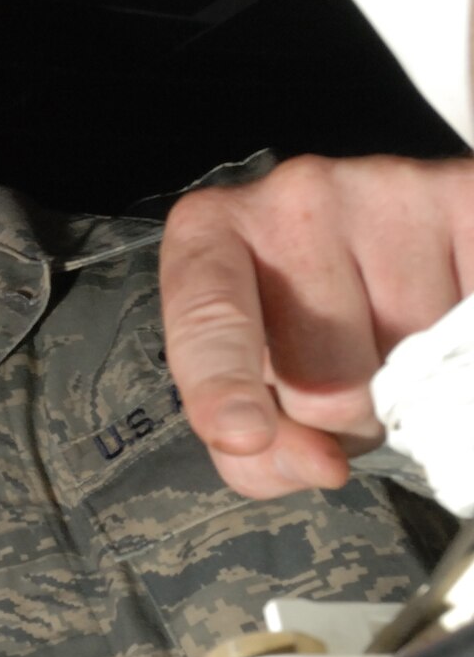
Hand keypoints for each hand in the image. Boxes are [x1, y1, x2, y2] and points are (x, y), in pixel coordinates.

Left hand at [160, 154, 473, 497]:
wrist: (378, 228)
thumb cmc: (291, 316)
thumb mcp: (248, 386)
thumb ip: (261, 450)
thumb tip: (324, 466)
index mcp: (210, 235)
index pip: (209, 316)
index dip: (222, 384)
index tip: (242, 434)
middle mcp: (294, 196)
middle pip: (325, 379)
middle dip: (341, 416)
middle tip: (344, 379)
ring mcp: (389, 189)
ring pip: (410, 361)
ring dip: (406, 386)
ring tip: (390, 344)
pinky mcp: (466, 198)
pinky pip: (469, 323)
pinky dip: (458, 357)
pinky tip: (439, 331)